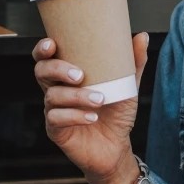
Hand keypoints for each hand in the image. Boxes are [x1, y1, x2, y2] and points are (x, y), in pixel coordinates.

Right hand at [33, 33, 149, 183]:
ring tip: (99, 99)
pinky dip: (75, 116)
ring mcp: (53, 110)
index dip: (42, 49)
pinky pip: (56, 119)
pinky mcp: (56, 131)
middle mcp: (56, 90)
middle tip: (80, 75)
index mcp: (66, 76)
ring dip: (76, 96)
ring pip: (52, 96)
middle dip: (57, 69)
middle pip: (41, 72)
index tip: (52, 44)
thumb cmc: (116, 114)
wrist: (117, 147)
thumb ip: (133, 62)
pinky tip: (92, 117)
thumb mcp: (128, 86)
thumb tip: (142, 36)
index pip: (45, 57)